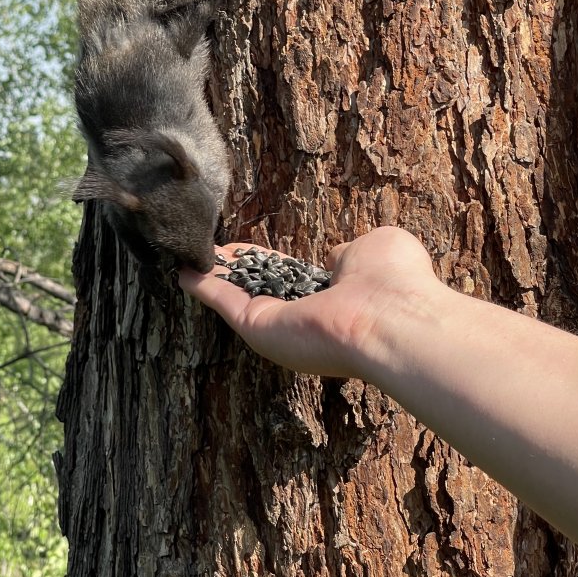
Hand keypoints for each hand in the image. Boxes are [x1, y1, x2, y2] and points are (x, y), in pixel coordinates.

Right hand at [179, 226, 438, 377]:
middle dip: (237, 270)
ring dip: (214, 276)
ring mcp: (281, 324)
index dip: (272, 262)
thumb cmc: (396, 280)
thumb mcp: (377, 248)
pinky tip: (182, 271)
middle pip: (262, 287)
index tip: (252, 251)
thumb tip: (335, 257)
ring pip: (239, 295)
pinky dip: (203, 287)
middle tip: (212, 253)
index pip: (296, 278)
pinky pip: (225, 303)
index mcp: (335, 293)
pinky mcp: (259, 328)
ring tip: (188, 256)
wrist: (392, 318)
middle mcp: (305, 313)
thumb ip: (351, 253)